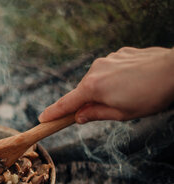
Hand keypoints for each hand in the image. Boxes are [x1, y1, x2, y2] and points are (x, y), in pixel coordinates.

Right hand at [39, 47, 173, 123]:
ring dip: (106, 89)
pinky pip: (112, 69)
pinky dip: (117, 78)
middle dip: (89, 102)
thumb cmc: (150, 95)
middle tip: (107, 111)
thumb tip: (80, 117)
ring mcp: (108, 59)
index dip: (54, 113)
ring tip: (129, 95)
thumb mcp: (121, 113)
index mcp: (92, 87)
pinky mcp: (121, 53)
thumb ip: (96, 114)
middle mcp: (95, 70)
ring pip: (99, 79)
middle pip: (83, 91)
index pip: (67, 103)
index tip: (42, 119)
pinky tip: (134, 82)